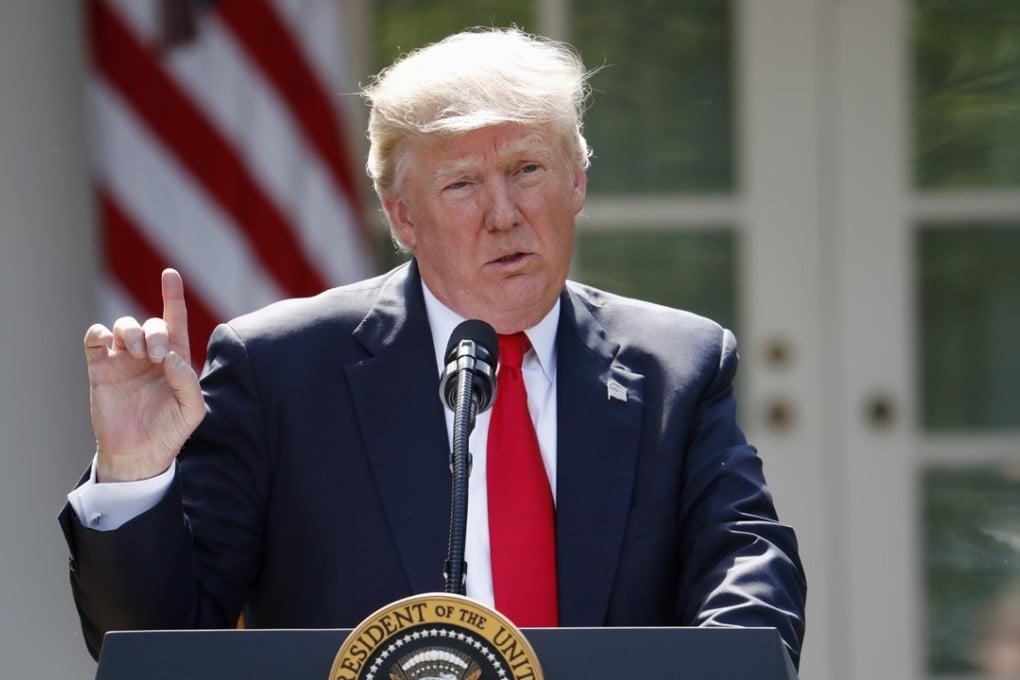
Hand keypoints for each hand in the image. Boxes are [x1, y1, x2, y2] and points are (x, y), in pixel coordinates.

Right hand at [84, 269, 204, 481]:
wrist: (138, 455)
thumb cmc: (170, 432)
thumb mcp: (192, 410)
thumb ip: (188, 382)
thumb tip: (171, 356)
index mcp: (175, 359)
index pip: (175, 321)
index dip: (173, 296)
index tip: (170, 274)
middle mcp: (149, 355)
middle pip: (150, 323)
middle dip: (153, 331)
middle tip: (156, 356)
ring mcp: (123, 360)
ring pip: (122, 326)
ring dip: (130, 332)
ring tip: (137, 354)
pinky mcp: (100, 369)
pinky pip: (94, 340)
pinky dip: (98, 334)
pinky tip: (106, 343)